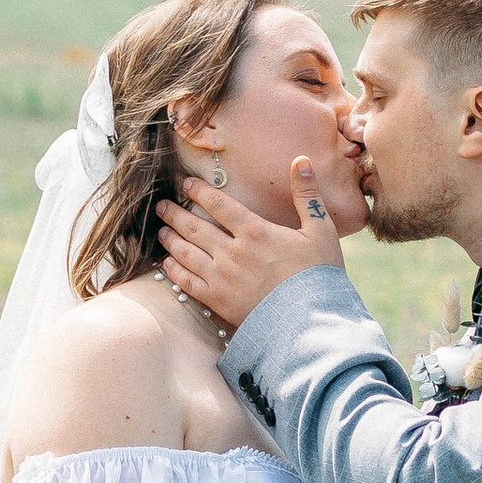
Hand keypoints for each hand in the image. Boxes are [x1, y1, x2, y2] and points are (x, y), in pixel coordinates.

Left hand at [158, 161, 345, 334]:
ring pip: (186, 253)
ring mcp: (222, 278)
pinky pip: (188, 283)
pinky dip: (174, 271)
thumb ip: (307, 195)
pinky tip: (167, 264)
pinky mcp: (218, 302)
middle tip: (161, 206)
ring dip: (171, 239)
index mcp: (255, 232)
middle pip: (194, 227)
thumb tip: (302, 161)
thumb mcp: (321, 231)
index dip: (199, 191)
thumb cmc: (319, 275)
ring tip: (161, 231)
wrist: (312, 322)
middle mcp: (233, 252)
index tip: (185, 184)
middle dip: (174, 214)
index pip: (218, 204)